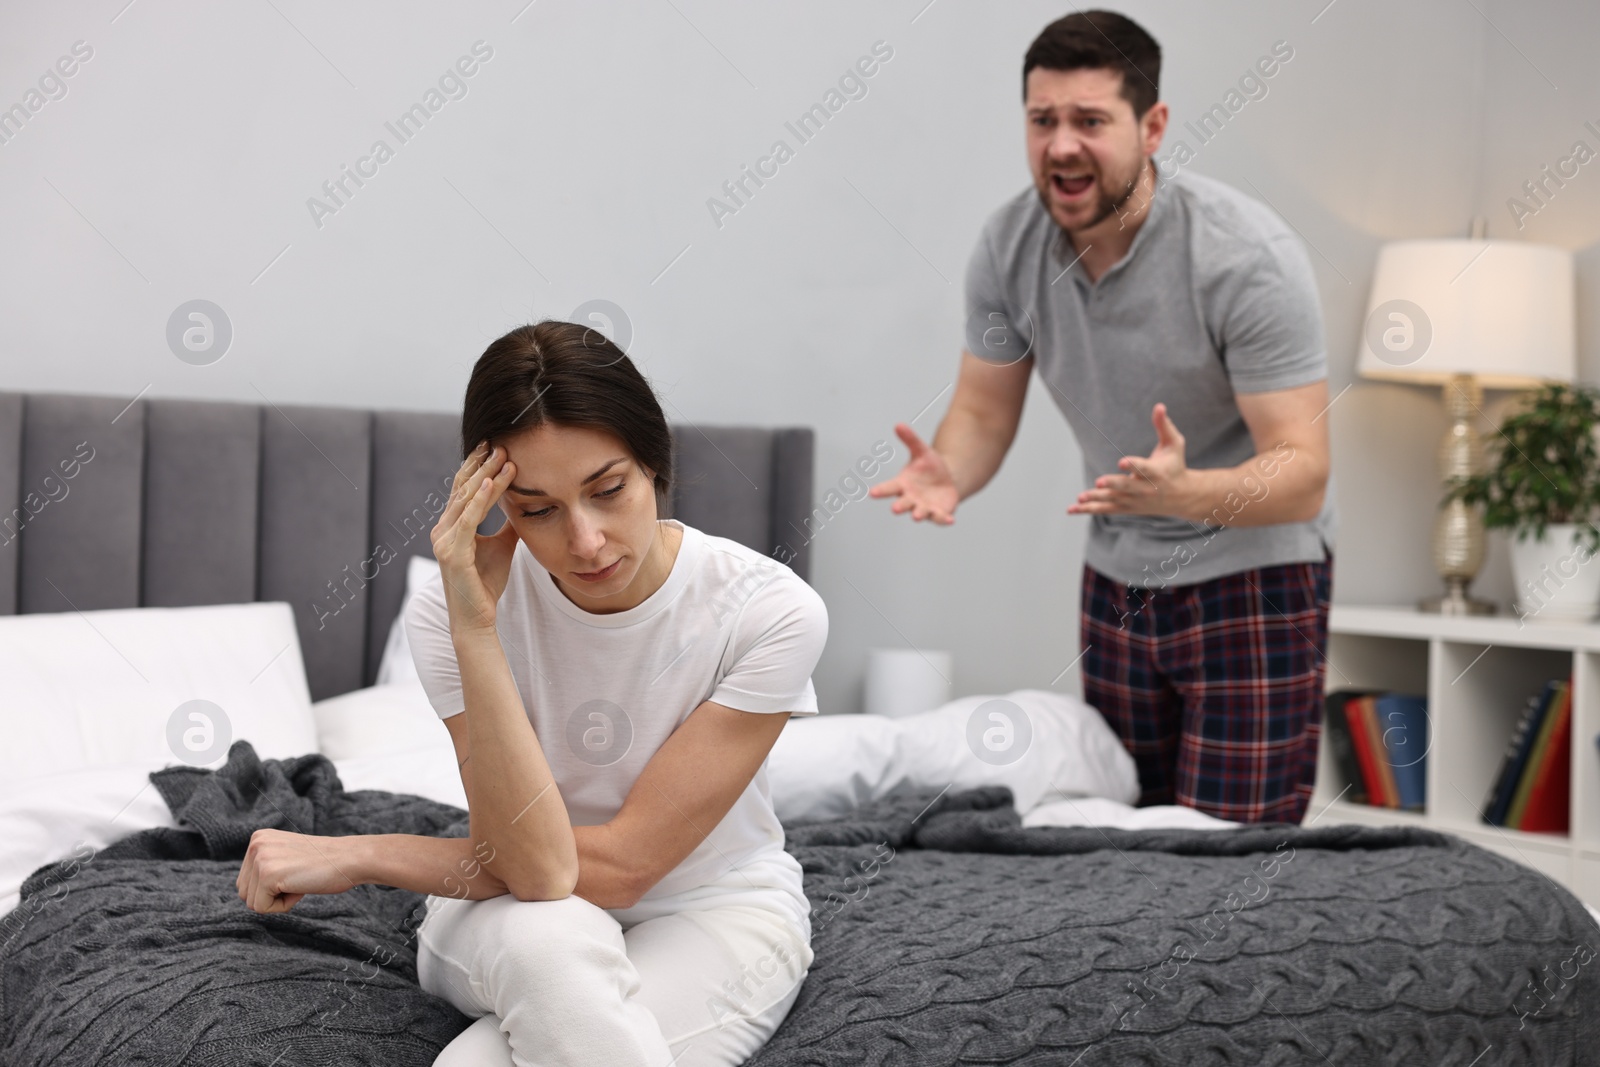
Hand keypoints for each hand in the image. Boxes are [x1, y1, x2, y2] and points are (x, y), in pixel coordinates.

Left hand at [236, 828, 360, 913]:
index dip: (272, 886)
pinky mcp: (267, 875)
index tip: (296, 871)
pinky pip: (262, 908)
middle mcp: (255, 844)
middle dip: (271, 895)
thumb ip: (266, 865)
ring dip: (277, 900)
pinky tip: (301, 888)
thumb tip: (248, 892)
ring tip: (300, 881)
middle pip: (244, 892)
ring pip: (251, 902)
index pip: (246, 880)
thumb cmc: (325, 863)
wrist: (350, 859)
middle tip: (299, 878)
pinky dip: (284, 906)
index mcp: (258, 838)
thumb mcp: (287, 855)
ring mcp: (260, 858)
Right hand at [432, 441, 521, 635]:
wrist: (478, 616)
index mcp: (452, 525)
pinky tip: (492, 483)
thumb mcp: (503, 545)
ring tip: (502, 458)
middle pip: (462, 488)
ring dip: (485, 477)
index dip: (478, 467)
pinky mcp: (452, 553)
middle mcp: (443, 529)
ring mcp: (444, 540)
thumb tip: (523, 503)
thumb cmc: (487, 582)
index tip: (494, 446)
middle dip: (481, 465)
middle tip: (499, 443)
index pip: (464, 488)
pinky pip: (467, 520)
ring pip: (465, 500)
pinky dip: (480, 501)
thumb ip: (507, 523)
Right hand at [867, 423, 958, 523]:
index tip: (873, 493)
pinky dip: (944, 520)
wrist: (947, 479)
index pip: (889, 488)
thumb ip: (910, 439)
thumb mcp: (921, 451)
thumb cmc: (930, 467)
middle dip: (899, 506)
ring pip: (919, 513)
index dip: (881, 490)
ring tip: (915, 515)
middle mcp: (911, 498)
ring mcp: (923, 507)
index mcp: (903, 484)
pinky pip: (940, 518)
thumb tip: (899, 425)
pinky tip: (950, 520)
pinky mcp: (938, 513)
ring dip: (918, 514)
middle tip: (895, 508)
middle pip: (902, 503)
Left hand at [1068, 402, 1193, 517]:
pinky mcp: (1127, 507)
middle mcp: (1145, 488)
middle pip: (1126, 486)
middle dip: (1112, 484)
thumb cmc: (1176, 465)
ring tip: (1080, 497)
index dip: (1133, 465)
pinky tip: (1072, 508)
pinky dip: (1089, 509)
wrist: (1183, 497)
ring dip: (1096, 499)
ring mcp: (1135, 500)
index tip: (1121, 461)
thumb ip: (1164, 426)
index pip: (1144, 468)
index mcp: (1156, 472)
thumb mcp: (1174, 444)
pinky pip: (1106, 509)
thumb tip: (1159, 405)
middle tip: (1098, 482)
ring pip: (1114, 500)